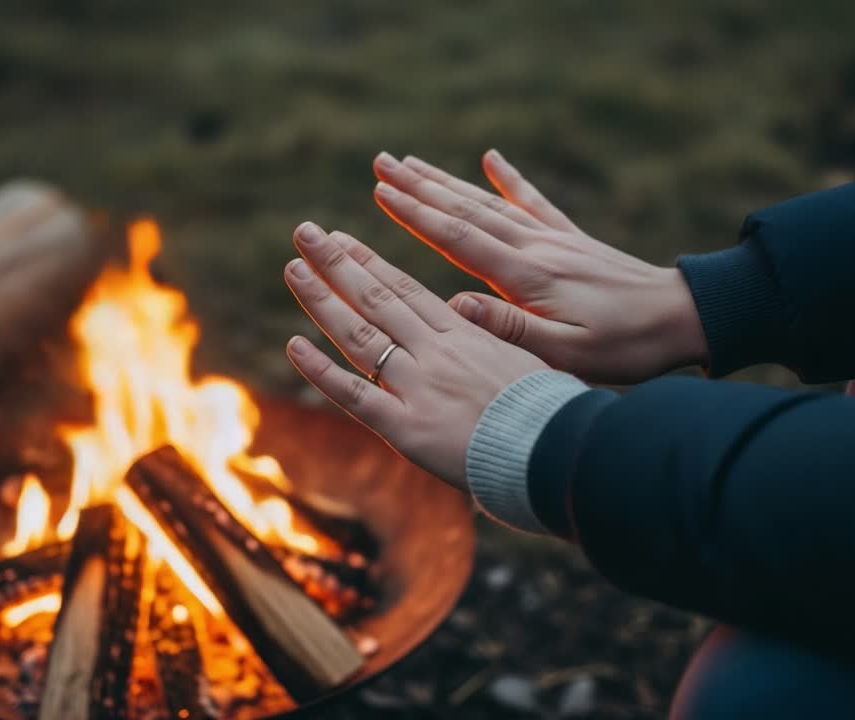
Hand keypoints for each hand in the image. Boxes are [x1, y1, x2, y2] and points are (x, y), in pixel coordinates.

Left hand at [283, 221, 548, 489]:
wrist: (560, 451)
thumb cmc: (552, 409)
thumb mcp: (527, 355)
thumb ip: (489, 332)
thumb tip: (463, 306)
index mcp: (464, 333)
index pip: (405, 289)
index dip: (368, 262)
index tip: (340, 239)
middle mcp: (434, 351)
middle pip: (376, 299)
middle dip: (336, 263)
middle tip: (305, 232)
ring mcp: (417, 386)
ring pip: (360, 335)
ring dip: (322, 299)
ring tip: (293, 267)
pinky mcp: (406, 427)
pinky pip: (354, 394)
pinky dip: (321, 369)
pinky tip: (294, 344)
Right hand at [371, 150, 707, 384]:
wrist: (682, 318)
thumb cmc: (624, 346)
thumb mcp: (564, 352)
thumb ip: (509, 328)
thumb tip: (454, 306)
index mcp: (526, 276)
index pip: (458, 238)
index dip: (416, 215)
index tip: (380, 192)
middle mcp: (535, 247)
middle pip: (465, 210)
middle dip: (418, 187)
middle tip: (380, 163)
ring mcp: (553, 239)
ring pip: (488, 202)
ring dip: (446, 181)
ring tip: (410, 161)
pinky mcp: (572, 240)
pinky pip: (533, 202)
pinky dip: (509, 179)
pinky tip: (491, 159)